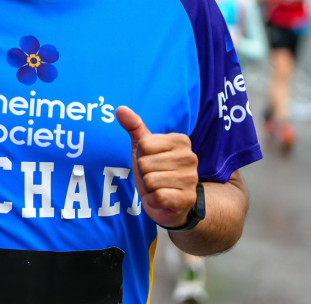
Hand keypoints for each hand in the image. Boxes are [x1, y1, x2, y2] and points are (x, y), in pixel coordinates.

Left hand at [116, 106, 198, 227]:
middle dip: (144, 174)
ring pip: (150, 181)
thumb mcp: (144, 147)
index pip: (143, 145)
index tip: (151, 161)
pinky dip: (153, 201)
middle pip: (144, 164)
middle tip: (154, 176)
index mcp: (181, 140)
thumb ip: (134, 126)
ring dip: (149, 188)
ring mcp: (190, 179)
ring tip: (158, 187)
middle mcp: (189, 157)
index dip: (141, 156)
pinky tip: (161, 199)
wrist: (172, 203)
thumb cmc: (156, 170)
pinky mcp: (187, 199)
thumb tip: (120, 108)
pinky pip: (158, 197)